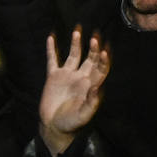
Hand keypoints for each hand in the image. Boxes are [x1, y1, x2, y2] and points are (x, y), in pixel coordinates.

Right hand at [38, 28, 108, 155]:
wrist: (54, 126)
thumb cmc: (72, 123)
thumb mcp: (83, 115)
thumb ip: (91, 102)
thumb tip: (98, 87)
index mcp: (91, 86)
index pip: (100, 69)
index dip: (103, 60)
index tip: (104, 50)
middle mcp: (81, 77)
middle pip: (90, 58)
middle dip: (93, 47)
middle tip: (95, 36)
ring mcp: (67, 75)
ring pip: (74, 55)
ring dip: (76, 43)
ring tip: (77, 30)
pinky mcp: (53, 76)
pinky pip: (53, 60)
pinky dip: (51, 49)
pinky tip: (51, 37)